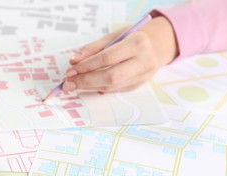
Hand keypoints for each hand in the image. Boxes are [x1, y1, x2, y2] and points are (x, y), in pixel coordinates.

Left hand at [62, 16, 177, 92]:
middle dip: (86, 81)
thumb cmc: (132, 38)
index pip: (107, 58)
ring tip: (74, 84)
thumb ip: (93, 48)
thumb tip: (74, 61)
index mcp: (137, 43)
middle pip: (110, 76)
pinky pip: (115, 89)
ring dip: (90, 86)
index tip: (70, 70)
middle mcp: (143, 61)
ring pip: (112, 86)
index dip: (86, 66)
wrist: (157, 45)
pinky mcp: (139, 85)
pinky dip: (99, 88)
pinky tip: (89, 85)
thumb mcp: (114, 36)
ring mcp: (143, 75)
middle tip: (68, 83)